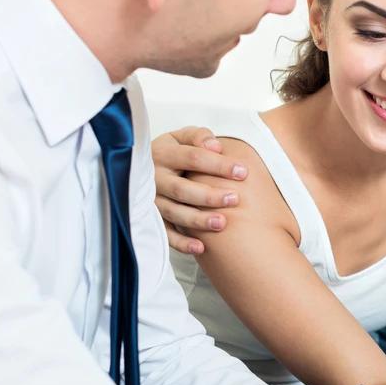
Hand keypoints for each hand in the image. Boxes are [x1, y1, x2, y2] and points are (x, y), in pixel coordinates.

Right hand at [151, 127, 248, 253]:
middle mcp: (153, 178)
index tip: (243, 172)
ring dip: (198, 220)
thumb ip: (199, 137)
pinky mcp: (150, 218)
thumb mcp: (183, 137)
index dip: (219, 165)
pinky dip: (180, 242)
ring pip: (173, 212)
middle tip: (235, 199)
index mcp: (163, 153)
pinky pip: (164, 233)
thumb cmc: (175, 151)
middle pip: (182, 189)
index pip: (193, 158)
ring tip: (222, 223)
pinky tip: (201, 248)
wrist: (143, 166)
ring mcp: (149, 200)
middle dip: (209, 195)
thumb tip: (215, 146)